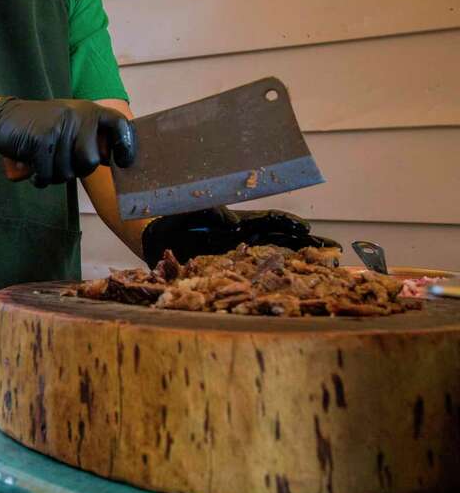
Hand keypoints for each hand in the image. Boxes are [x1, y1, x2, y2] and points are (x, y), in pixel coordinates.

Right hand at [0, 97, 134, 186]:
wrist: (1, 117)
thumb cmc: (38, 126)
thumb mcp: (68, 123)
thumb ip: (89, 136)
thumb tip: (112, 160)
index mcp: (88, 110)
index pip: (119, 125)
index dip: (126, 146)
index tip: (124, 163)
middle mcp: (77, 116)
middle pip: (91, 161)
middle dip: (75, 169)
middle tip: (60, 162)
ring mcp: (59, 128)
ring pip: (68, 172)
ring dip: (54, 175)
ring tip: (43, 161)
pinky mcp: (41, 142)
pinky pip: (48, 175)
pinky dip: (40, 178)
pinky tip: (32, 167)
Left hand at [141, 207, 339, 266]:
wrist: (158, 237)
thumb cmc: (172, 218)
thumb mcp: (188, 208)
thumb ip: (205, 208)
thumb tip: (228, 219)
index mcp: (239, 221)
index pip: (270, 221)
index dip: (287, 223)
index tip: (304, 229)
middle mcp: (245, 238)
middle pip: (282, 239)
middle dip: (308, 243)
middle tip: (334, 249)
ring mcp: (241, 254)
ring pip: (277, 256)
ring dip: (301, 261)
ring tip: (327, 264)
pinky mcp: (232, 269)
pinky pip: (259, 273)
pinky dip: (277, 278)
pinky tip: (294, 285)